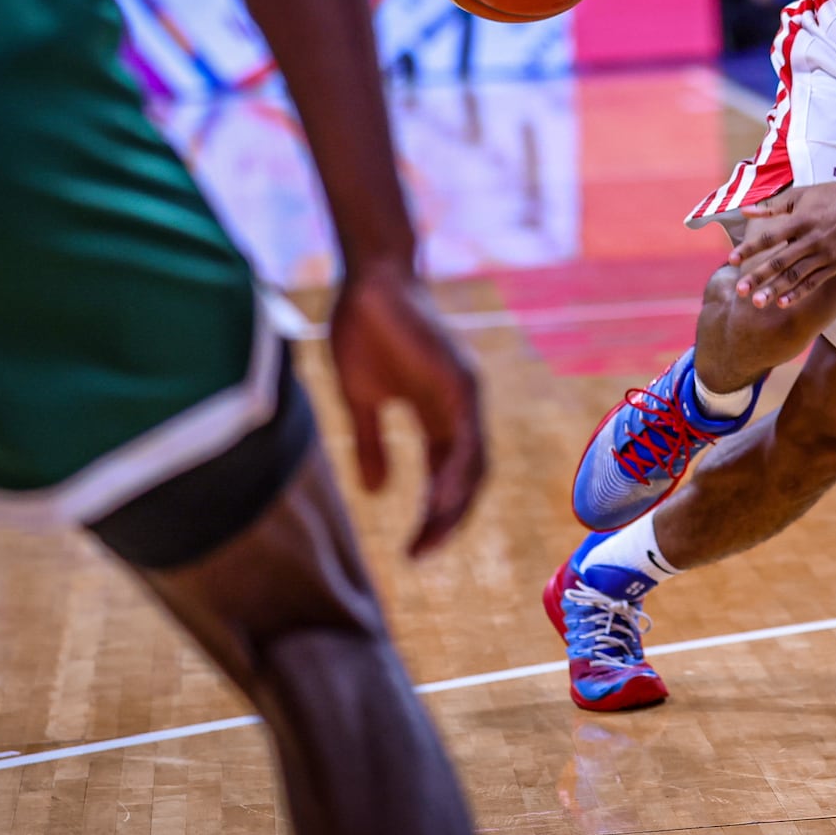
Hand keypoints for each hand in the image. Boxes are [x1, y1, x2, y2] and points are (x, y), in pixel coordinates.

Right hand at [324, 264, 485, 555]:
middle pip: (467, 478)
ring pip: (473, 464)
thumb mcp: (362, 400)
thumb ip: (372, 444)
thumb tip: (376, 493)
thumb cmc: (365, 330)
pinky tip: (439, 498)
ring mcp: (465, 395)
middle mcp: (461, 409)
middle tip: (421, 554)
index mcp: (439, 415)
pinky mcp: (460, 381)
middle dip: (447, 519)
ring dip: (454, 504)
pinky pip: (467, 437)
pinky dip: (458, 471)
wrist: (370, 280)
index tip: (412, 549)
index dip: (433, 514)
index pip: (447, 476)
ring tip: (430, 536)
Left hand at [729, 181, 835, 308]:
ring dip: (775, 290)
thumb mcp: (800, 195)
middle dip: (758, 277)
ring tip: (757, 302)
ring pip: (796, 276)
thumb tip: (745, 210)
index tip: (731, 260)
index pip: (770, 237)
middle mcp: (812, 239)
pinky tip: (783, 303)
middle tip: (740, 291)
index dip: (749, 249)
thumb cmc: (831, 195)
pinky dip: (798, 293)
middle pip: (781, 261)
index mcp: (801, 220)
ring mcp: (825, 254)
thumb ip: (772, 206)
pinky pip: (814, 282)